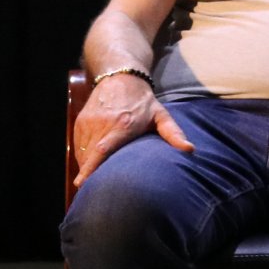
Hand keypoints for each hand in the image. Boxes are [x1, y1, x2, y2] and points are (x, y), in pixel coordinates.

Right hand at [71, 73, 192, 186]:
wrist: (121, 78)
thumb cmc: (144, 102)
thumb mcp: (162, 116)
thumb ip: (174, 134)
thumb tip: (190, 150)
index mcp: (123, 125)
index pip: (102, 149)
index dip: (91, 167)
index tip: (82, 183)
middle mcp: (103, 124)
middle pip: (90, 156)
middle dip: (89, 174)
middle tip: (93, 190)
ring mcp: (89, 122)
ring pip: (82, 152)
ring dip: (86, 167)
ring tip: (95, 178)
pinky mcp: (80, 122)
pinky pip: (77, 145)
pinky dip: (82, 157)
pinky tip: (91, 163)